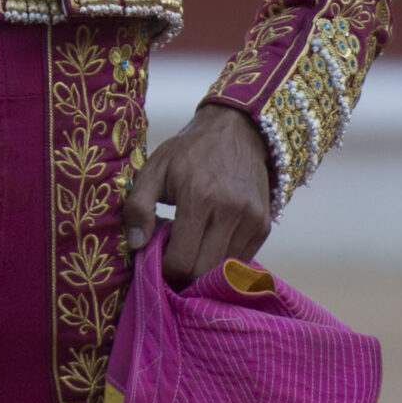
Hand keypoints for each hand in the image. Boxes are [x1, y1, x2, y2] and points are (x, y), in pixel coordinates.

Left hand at [122, 104, 272, 289]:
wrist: (238, 130)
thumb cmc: (190, 151)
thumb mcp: (155, 168)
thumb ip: (138, 205)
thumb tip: (137, 244)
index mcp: (199, 196)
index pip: (181, 261)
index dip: (165, 267)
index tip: (158, 255)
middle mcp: (231, 210)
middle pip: (203, 271)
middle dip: (183, 272)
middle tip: (173, 255)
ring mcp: (252, 219)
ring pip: (224, 270)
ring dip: (204, 266)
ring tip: (192, 245)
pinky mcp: (264, 225)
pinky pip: (241, 260)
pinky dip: (223, 259)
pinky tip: (211, 241)